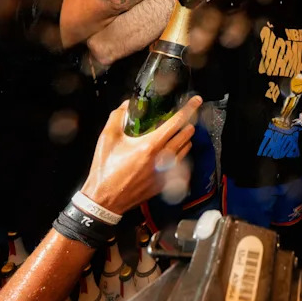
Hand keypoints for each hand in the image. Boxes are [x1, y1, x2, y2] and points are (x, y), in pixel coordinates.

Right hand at [80, 98, 198, 214]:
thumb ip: (117, 117)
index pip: (176, 122)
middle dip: (188, 124)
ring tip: (178, 134)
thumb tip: (126, 104)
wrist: (105, 200)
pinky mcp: (164, 183)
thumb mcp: (106, 139)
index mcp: (150, 146)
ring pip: (185, 150)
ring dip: (185, 139)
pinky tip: (170, 153)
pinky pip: (180, 165)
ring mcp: (165, 172)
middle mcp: (162, 159)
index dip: (188, 109)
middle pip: (186, 135)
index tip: (197, 100)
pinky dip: (179, 155)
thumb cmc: (105, 169)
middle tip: (185, 119)